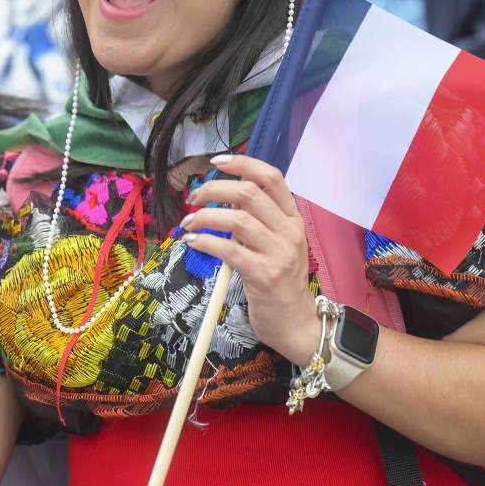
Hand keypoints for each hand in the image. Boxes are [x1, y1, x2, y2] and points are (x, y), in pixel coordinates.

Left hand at [179, 154, 319, 365]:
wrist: (295, 323)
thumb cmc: (279, 280)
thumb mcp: (274, 243)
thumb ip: (256, 219)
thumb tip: (225, 195)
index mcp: (293, 219)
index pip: (272, 178)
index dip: (243, 163)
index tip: (216, 162)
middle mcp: (290, 231)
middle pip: (249, 193)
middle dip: (214, 189)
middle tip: (193, 199)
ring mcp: (279, 253)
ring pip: (237, 219)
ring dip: (205, 217)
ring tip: (189, 223)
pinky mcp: (264, 275)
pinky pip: (228, 249)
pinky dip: (204, 241)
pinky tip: (192, 242)